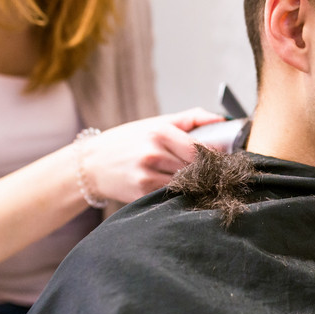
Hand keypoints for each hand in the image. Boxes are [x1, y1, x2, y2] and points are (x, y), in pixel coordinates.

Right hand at [83, 108, 224, 203]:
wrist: (91, 164)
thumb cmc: (127, 141)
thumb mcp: (155, 122)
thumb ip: (190, 118)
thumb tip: (222, 119)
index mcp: (159, 132)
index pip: (200, 149)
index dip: (215, 156)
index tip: (223, 159)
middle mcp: (153, 154)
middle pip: (195, 168)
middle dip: (207, 171)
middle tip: (213, 171)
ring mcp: (147, 176)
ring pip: (186, 183)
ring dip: (195, 183)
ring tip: (194, 179)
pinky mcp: (142, 193)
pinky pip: (172, 195)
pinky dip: (179, 192)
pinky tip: (177, 188)